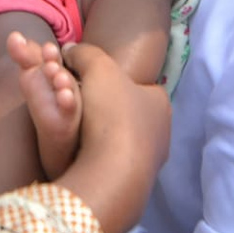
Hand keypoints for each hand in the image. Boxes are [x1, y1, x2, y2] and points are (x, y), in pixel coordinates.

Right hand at [55, 42, 170, 232]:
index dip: (115, 82)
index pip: (140, 86)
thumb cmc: (112, 113)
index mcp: (160, 102)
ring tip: (77, 128)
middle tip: (81, 103)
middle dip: (108, 108)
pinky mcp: (135, 182)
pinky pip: (115, 161)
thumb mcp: (97, 67)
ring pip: (123, 139)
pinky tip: (82, 152)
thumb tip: (71, 50)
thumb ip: (85, 53)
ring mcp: (151, 161)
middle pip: (130, 112)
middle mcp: (162, 132)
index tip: (93, 84)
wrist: (113, 171)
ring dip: (103, 133)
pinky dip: (100, 155)